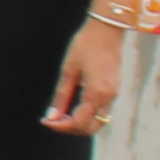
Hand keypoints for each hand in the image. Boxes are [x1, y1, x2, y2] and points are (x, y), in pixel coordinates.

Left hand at [42, 16, 126, 135]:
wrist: (107, 30)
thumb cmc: (85, 46)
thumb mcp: (68, 70)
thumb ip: (61, 96)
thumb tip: (51, 116)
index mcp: (96, 94)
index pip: (80, 123)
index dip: (61, 127)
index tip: (45, 121)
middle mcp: (109, 98)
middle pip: (92, 128)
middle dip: (71, 129)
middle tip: (52, 121)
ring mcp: (114, 94)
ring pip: (99, 121)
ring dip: (80, 123)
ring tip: (60, 115)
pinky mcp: (114, 90)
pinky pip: (102, 111)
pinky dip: (87, 115)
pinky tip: (72, 108)